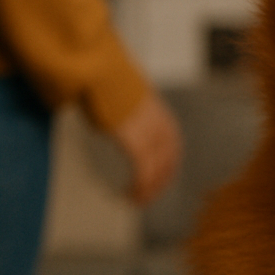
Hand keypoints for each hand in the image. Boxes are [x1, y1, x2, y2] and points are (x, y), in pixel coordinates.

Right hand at [112, 89, 182, 204]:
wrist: (102, 73)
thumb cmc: (107, 81)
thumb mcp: (126, 96)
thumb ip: (129, 109)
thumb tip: (119, 112)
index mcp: (160, 114)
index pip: (173, 145)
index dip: (169, 164)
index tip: (162, 177)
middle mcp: (159, 125)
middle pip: (169, 160)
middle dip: (160, 181)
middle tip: (149, 196)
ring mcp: (149, 134)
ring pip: (157, 170)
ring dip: (149, 189)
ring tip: (138, 201)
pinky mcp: (135, 142)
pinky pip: (143, 172)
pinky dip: (140, 187)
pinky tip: (131, 195)